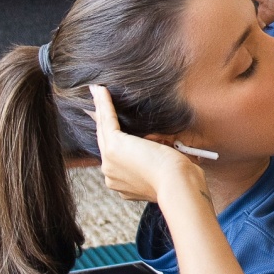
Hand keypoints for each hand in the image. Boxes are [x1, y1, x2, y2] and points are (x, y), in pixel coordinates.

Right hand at [89, 84, 205, 204]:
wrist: (177, 183)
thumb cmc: (178, 178)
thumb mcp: (162, 168)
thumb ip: (154, 160)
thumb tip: (159, 146)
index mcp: (122, 183)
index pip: (115, 155)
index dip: (112, 137)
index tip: (110, 123)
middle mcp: (111, 176)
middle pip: (104, 140)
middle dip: (100, 120)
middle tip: (95, 104)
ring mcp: (109, 163)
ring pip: (103, 129)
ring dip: (99, 107)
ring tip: (97, 91)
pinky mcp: (114, 148)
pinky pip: (107, 120)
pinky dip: (103, 103)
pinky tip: (100, 89)